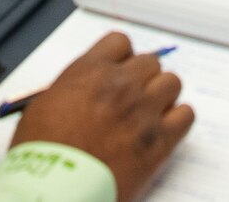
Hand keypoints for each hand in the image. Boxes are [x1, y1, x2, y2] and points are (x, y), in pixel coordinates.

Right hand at [13, 33, 193, 201]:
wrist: (56, 189)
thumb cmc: (42, 154)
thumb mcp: (42, 106)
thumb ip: (71, 88)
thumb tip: (82, 90)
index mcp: (90, 72)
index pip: (120, 42)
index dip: (121, 57)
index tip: (119, 69)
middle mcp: (121, 85)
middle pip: (150, 62)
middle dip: (142, 77)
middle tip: (133, 96)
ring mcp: (143, 111)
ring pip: (172, 83)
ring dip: (162, 95)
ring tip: (150, 112)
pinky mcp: (160, 141)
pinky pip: (186, 115)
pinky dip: (179, 119)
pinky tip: (166, 128)